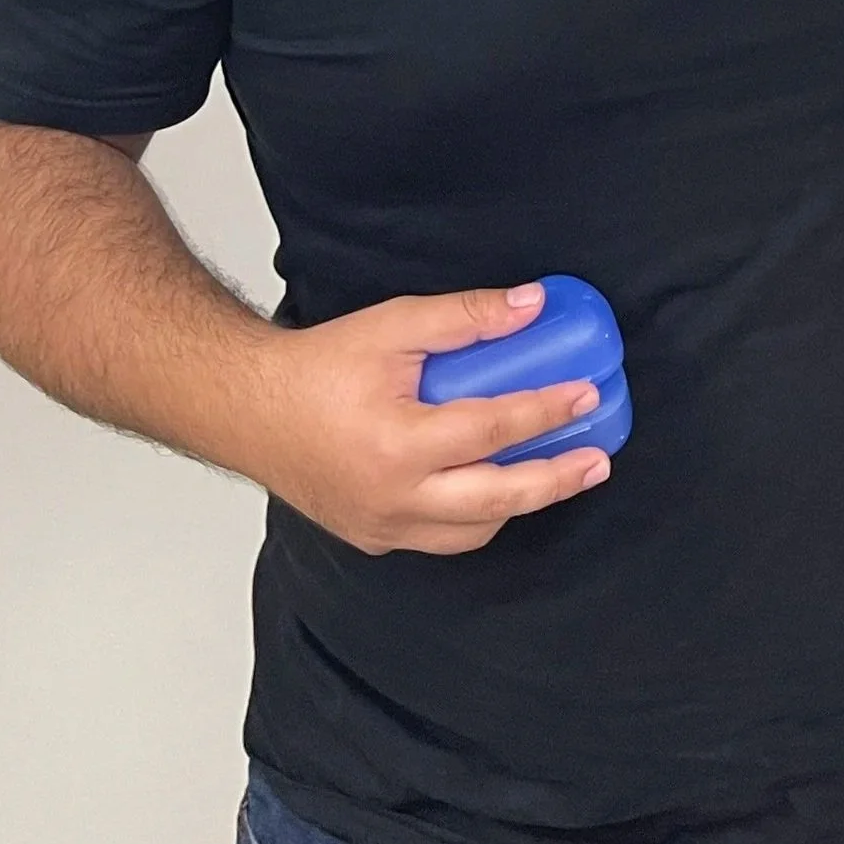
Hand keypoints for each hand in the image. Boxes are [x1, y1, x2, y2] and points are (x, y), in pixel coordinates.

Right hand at [240, 281, 612, 555]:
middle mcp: (393, 497)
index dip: (546, 412)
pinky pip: (440, 538)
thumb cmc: (315, 368)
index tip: (586, 394)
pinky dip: (477, 518)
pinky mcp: (371, 536)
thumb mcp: (394, 325)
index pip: (493, 432)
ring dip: (520, 504)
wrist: (247, 409)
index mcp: (398, 445)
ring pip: (472, 531)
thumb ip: (467, 316)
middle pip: (497, 501)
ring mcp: (381, 526)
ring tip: (559, 474)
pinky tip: (498, 489)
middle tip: (597, 459)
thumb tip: (533, 304)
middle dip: (556, 481)